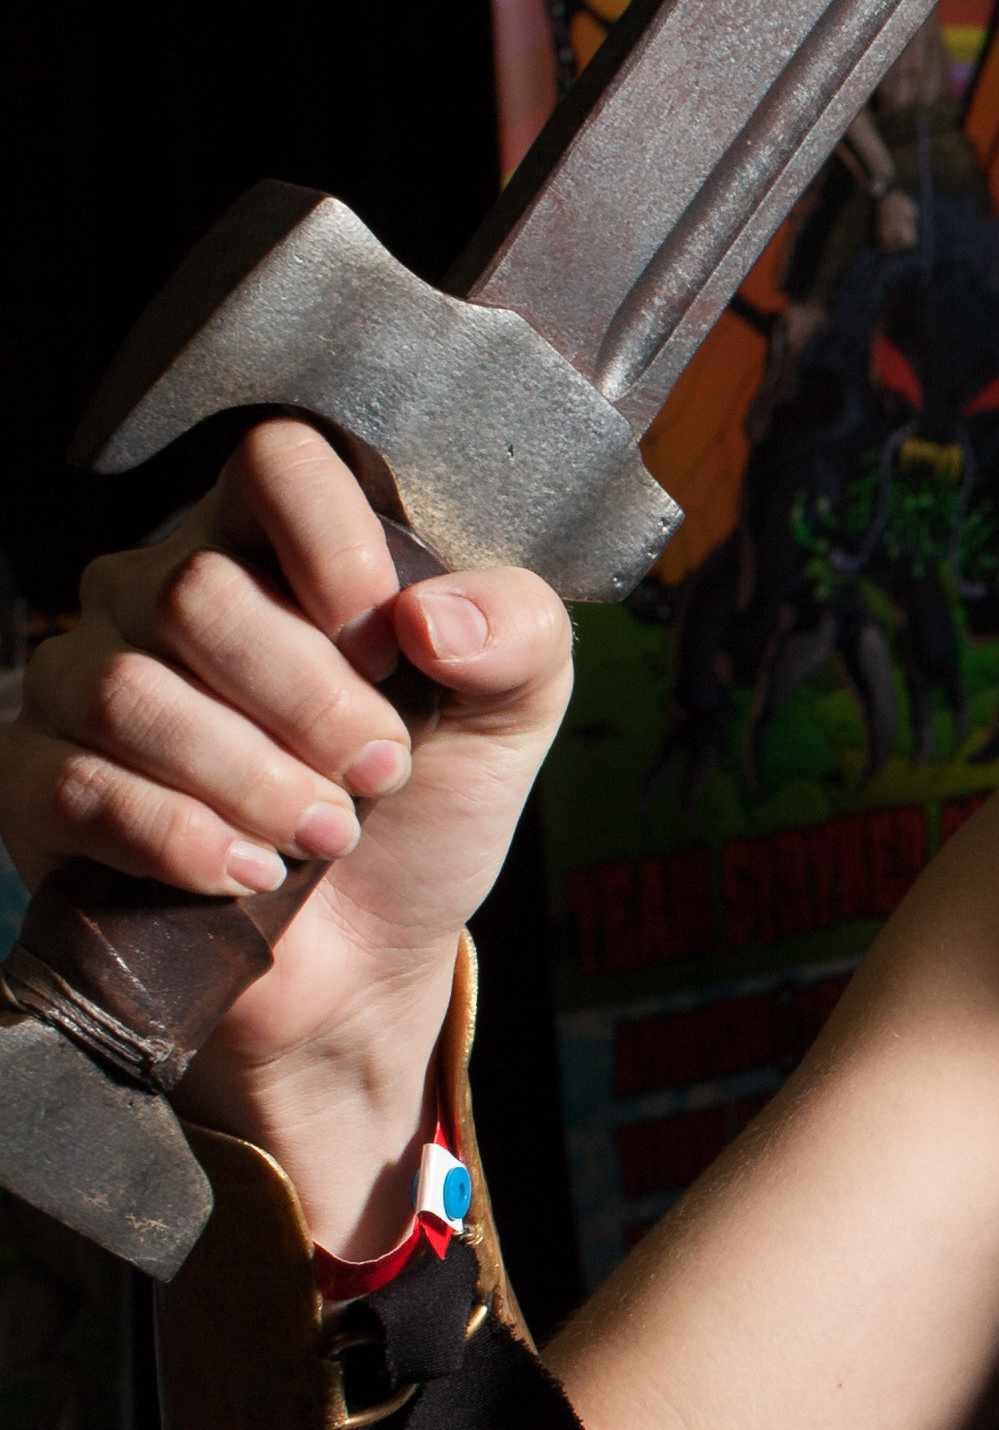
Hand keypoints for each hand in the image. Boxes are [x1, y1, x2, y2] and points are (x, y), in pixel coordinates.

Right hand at [1, 424, 573, 1250]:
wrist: (364, 968)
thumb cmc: (421, 820)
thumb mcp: (509, 721)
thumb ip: (520, 638)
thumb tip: (434, 617)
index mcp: (275, 551)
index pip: (274, 461)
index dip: (332, 544)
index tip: (390, 643)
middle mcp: (161, 596)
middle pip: (196, 592)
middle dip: (311, 703)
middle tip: (376, 776)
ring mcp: (85, 687)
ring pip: (132, 692)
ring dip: (255, 783)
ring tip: (324, 838)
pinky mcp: (38, 786)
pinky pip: (78, 785)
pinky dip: (183, 841)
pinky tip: (247, 876)